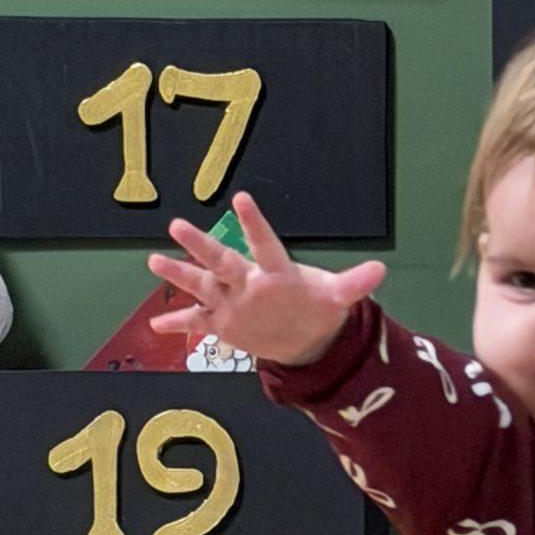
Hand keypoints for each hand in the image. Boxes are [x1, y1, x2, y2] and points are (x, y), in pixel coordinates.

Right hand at [144, 191, 385, 365]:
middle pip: (222, 260)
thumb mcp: (336, 297)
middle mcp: (248, 281)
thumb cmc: (316, 306)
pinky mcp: (224, 323)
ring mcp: (232, 301)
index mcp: (275, 271)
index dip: (254, 223)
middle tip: (177, 224)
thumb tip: (380, 270)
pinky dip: (177, 324)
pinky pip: (197, 322)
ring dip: (179, 274)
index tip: (242, 199)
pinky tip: (156, 325)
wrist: (304, 336)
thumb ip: (354, 284)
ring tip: (154, 261)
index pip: (264, 243)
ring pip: (202, 284)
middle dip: (200, 245)